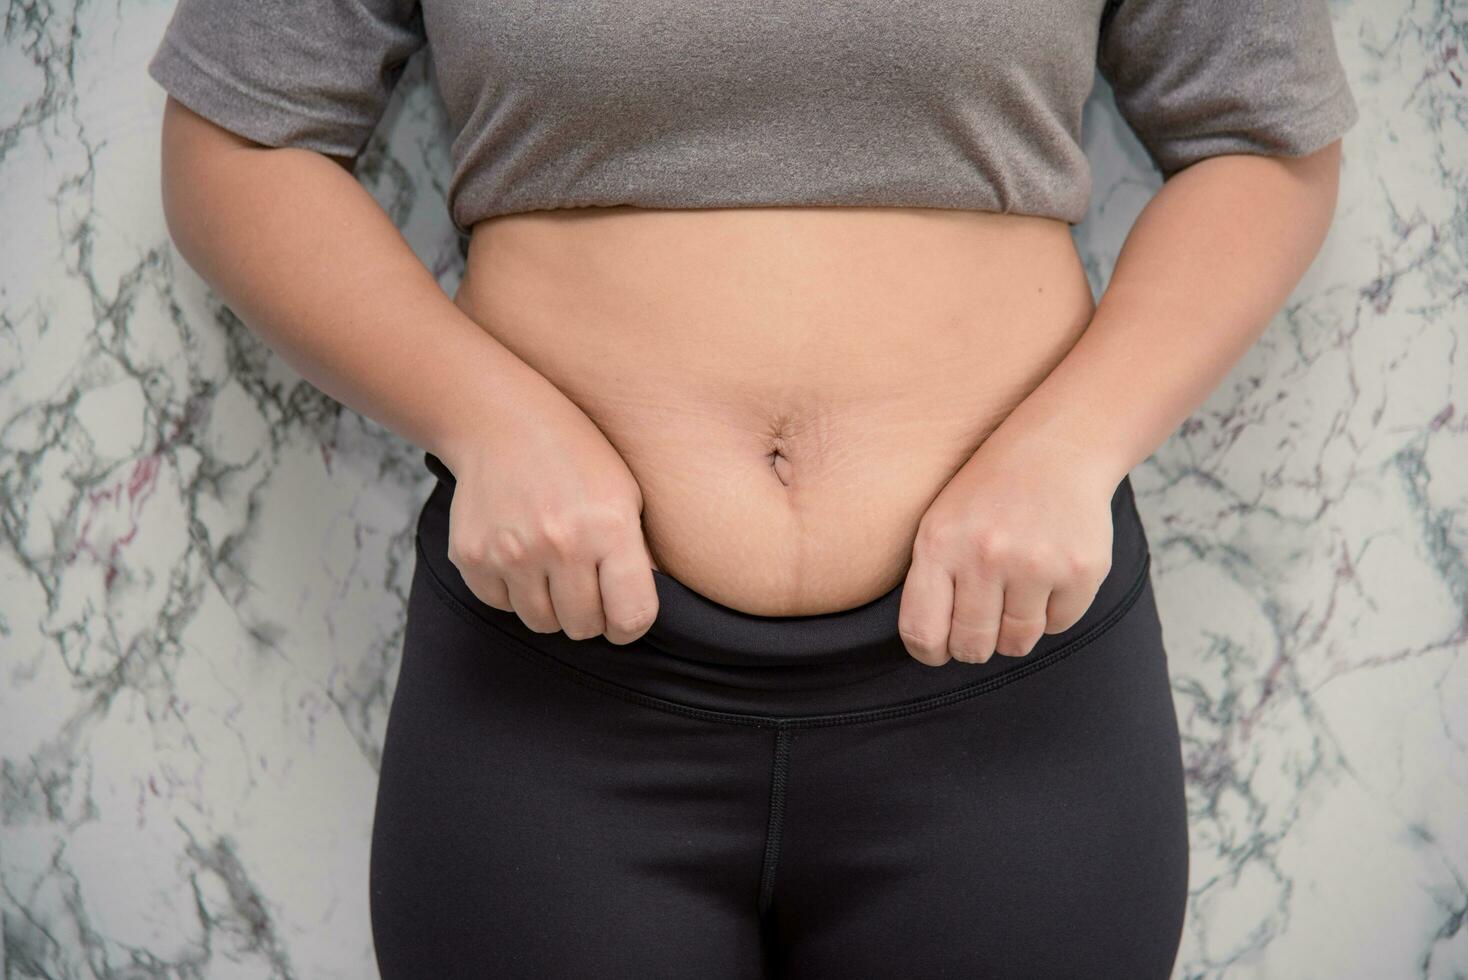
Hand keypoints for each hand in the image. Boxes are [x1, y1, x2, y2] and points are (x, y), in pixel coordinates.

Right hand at [436, 386, 658, 644]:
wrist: (502, 421)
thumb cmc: (576, 457)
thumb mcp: (626, 494)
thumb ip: (637, 555)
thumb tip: (639, 610)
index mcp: (609, 528)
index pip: (631, 618)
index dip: (630, 626)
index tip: (623, 616)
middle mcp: (560, 544)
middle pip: (583, 627)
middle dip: (589, 615)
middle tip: (585, 585)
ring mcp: (511, 552)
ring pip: (541, 623)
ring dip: (550, 606)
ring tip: (552, 567)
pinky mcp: (472, 556)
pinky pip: (501, 604)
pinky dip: (512, 592)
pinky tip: (520, 556)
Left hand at [898, 431, 1118, 665]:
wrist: (1056, 449)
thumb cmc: (988, 494)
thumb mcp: (940, 523)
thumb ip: (931, 580)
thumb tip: (931, 646)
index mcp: (939, 544)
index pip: (922, 632)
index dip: (929, 652)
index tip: (939, 651)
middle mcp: (985, 556)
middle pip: (973, 645)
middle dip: (975, 647)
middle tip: (981, 632)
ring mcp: (1036, 564)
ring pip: (1017, 641)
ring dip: (1014, 633)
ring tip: (1015, 597)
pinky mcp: (1080, 571)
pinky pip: (1058, 626)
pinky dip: (1052, 613)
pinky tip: (1048, 578)